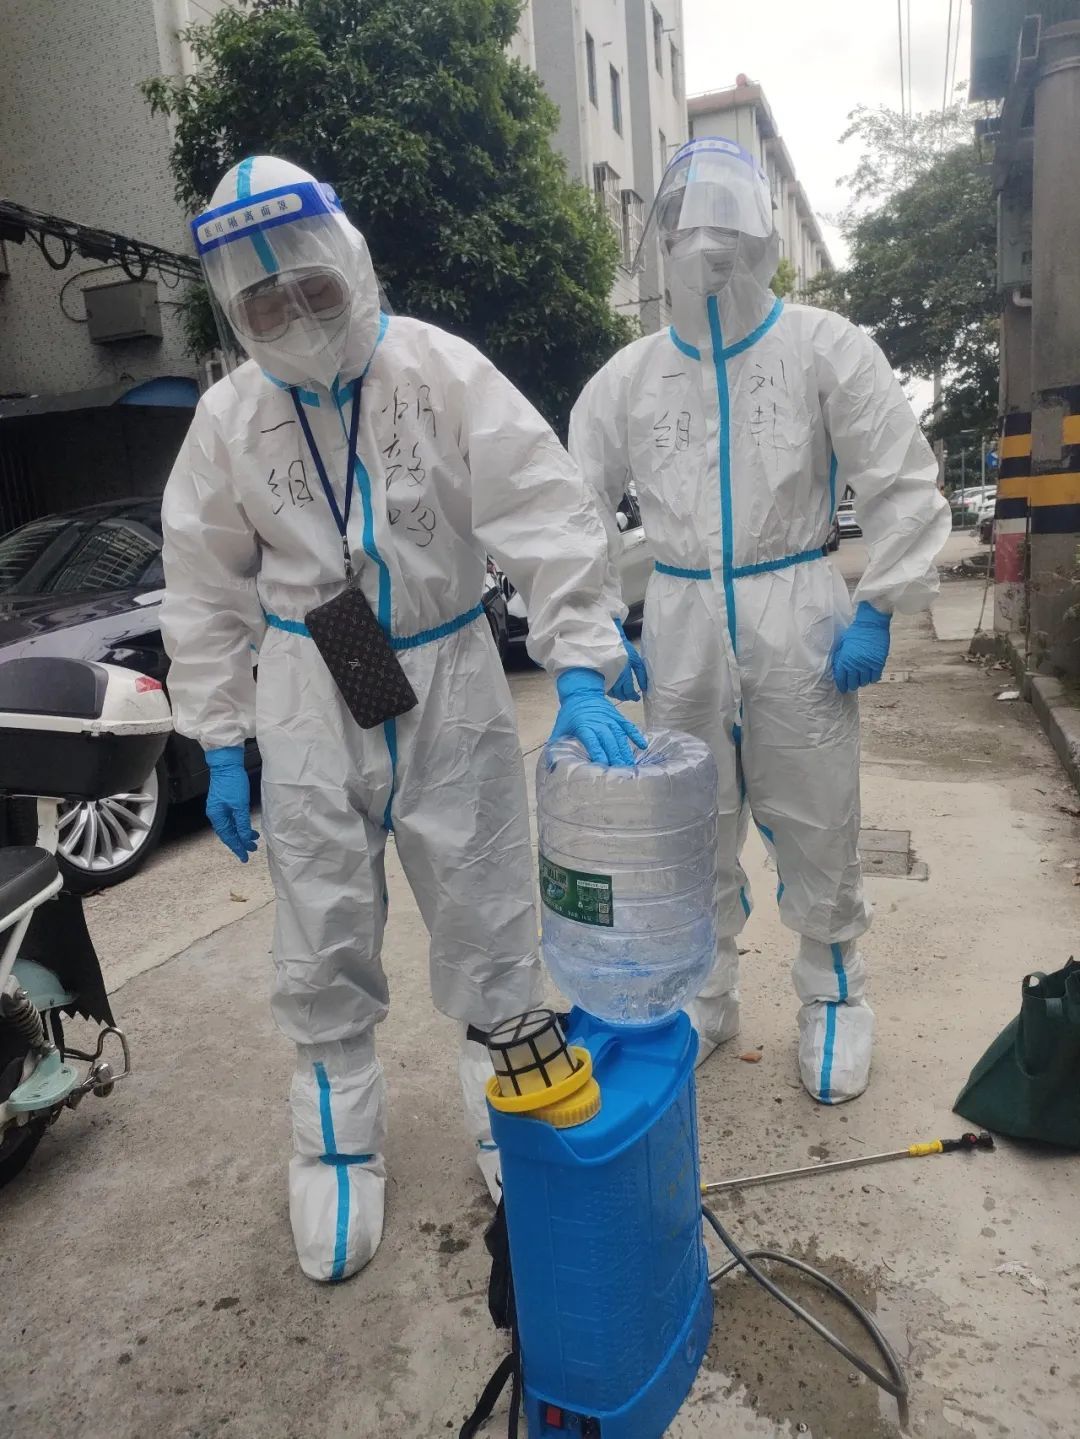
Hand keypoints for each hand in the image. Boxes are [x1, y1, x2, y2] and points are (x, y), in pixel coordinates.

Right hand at [204, 746, 258, 860]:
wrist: (227, 765)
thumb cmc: (232, 783)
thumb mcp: (240, 805)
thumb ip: (242, 823)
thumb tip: (245, 838)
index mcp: (217, 816)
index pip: (228, 837)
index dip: (237, 847)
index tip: (245, 856)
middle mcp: (216, 814)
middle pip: (229, 833)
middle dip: (240, 841)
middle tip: (252, 849)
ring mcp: (220, 808)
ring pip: (231, 826)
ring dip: (242, 833)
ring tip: (253, 838)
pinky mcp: (224, 802)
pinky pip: (232, 818)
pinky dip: (240, 824)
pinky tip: (247, 826)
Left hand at [550, 668, 646, 765]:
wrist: (580, 691)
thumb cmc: (569, 713)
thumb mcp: (559, 729)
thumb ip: (555, 748)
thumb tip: (549, 768)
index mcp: (584, 726)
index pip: (593, 743)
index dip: (599, 754)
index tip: (603, 767)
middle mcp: (599, 723)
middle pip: (609, 742)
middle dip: (615, 758)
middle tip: (621, 773)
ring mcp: (611, 719)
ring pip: (620, 737)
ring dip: (625, 752)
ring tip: (630, 766)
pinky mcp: (618, 716)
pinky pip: (629, 726)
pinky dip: (636, 735)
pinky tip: (643, 746)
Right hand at [608, 619, 648, 702]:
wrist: (607, 641)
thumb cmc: (623, 649)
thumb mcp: (635, 660)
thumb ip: (641, 674)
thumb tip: (645, 688)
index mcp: (624, 677)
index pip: (628, 692)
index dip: (633, 697)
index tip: (636, 698)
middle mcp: (615, 681)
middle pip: (620, 695)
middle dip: (625, 696)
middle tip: (629, 696)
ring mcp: (606, 680)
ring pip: (612, 693)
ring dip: (618, 695)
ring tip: (622, 693)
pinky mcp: (600, 678)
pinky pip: (606, 688)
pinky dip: (610, 690)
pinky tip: (613, 688)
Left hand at [832, 602, 890, 693]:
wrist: (871, 623)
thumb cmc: (856, 631)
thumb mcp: (843, 644)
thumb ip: (840, 657)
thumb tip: (839, 669)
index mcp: (844, 659)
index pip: (841, 678)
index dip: (842, 685)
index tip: (843, 688)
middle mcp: (855, 664)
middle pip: (853, 683)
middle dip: (852, 685)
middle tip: (853, 685)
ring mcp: (867, 664)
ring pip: (864, 682)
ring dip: (862, 682)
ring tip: (862, 679)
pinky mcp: (878, 663)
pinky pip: (875, 678)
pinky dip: (872, 678)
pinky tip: (870, 675)